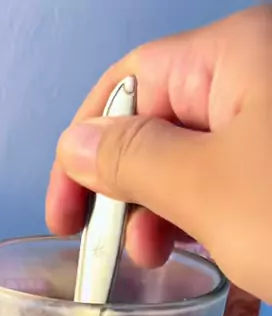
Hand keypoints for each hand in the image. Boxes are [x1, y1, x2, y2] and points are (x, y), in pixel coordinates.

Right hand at [46, 5, 271, 302]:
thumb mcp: (207, 191)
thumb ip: (133, 161)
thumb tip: (79, 143)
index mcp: (238, 53)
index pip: (129, 82)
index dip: (84, 146)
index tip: (66, 214)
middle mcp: (264, 74)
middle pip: (161, 117)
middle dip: (126, 185)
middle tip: (110, 247)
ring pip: (196, 153)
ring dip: (162, 207)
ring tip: (156, 257)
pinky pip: (234, 176)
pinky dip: (205, 214)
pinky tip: (201, 248)